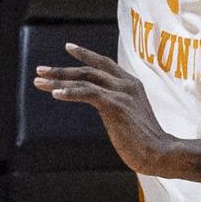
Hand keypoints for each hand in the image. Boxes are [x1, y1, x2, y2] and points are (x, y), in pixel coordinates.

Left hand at [35, 42, 182, 175]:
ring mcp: (121, 94)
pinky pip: (88, 93)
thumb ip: (115, 102)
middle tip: (40, 70)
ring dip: (59, 80)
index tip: (68, 47)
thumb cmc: (144, 139)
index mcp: (131, 84)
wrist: (161, 153)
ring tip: (39, 82)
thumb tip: (98, 101)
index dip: (85, 54)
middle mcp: (126, 84)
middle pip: (88, 70)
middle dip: (62, 70)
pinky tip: (55, 94)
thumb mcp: (129, 113)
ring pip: (84, 80)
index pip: (104, 63)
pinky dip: (70, 92)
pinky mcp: (116, 106)